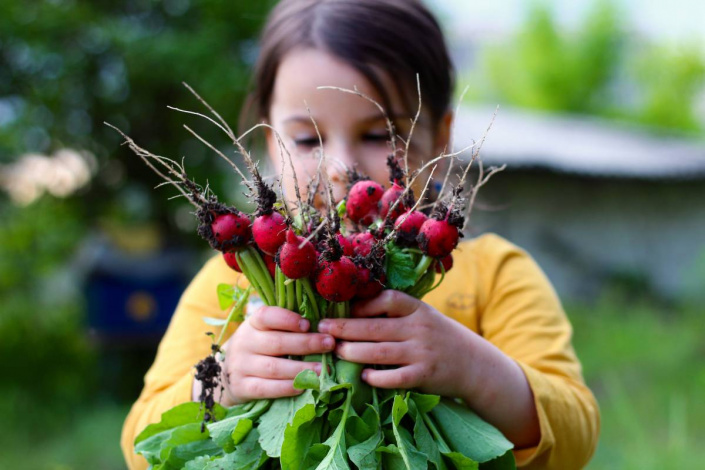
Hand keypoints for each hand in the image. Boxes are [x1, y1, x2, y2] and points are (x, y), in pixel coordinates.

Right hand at [212, 306, 335, 404]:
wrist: (225, 375)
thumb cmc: (257, 349)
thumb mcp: (264, 332)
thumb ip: (285, 328)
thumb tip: (321, 326)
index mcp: (252, 324)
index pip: (266, 316)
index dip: (287, 319)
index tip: (308, 324)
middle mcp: (244, 342)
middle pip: (277, 343)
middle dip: (306, 344)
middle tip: (329, 344)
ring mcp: (240, 366)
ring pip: (274, 367)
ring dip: (301, 369)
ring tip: (323, 369)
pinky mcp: (241, 387)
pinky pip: (266, 388)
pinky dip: (286, 388)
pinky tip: (303, 386)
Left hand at [318, 290, 540, 447]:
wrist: (474, 364)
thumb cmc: (438, 338)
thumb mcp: (422, 317)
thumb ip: (396, 314)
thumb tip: (353, 311)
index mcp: (417, 309)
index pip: (388, 299)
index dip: (363, 304)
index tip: (343, 308)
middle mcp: (420, 328)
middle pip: (375, 327)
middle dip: (344, 328)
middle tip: (322, 329)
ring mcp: (423, 352)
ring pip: (381, 352)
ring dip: (354, 352)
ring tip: (335, 352)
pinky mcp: (425, 375)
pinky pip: (396, 377)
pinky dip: (378, 377)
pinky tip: (363, 376)